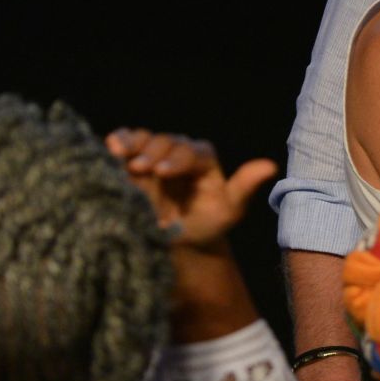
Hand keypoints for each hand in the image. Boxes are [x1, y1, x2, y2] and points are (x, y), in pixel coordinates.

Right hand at [106, 129, 276, 247]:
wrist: (177, 241)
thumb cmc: (206, 225)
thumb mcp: (227, 211)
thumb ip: (243, 188)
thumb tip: (270, 166)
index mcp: (203, 159)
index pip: (191, 151)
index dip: (177, 159)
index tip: (162, 171)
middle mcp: (177, 151)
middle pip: (165, 142)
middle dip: (152, 153)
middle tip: (140, 169)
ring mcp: (153, 154)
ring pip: (143, 139)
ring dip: (131, 144)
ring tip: (118, 153)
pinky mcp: (130, 160)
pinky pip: (123, 144)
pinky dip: (116, 143)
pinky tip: (108, 148)